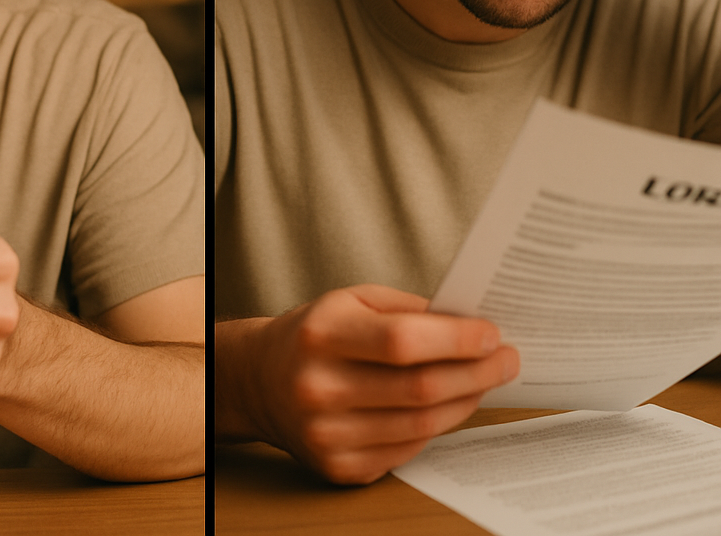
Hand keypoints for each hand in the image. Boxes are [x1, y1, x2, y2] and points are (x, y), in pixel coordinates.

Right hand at [217, 285, 518, 484]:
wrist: (262, 380)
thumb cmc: (316, 332)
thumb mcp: (350, 300)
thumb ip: (406, 309)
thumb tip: (469, 325)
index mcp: (321, 334)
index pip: (402, 341)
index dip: (455, 339)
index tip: (491, 333)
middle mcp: (319, 387)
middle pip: (419, 388)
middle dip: (475, 372)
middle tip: (506, 359)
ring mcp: (327, 434)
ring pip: (421, 425)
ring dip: (465, 401)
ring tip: (485, 380)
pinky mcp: (339, 467)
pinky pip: (407, 449)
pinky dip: (437, 427)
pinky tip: (449, 405)